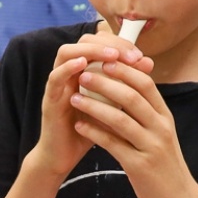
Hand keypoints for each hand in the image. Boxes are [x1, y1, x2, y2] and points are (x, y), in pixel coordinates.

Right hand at [28, 23, 154, 178]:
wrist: (66, 156)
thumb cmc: (90, 130)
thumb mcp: (113, 104)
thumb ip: (127, 85)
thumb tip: (147, 64)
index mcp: (85, 70)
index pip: (100, 42)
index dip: (120, 43)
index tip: (139, 55)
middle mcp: (70, 72)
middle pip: (83, 41)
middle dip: (109, 43)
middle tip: (129, 55)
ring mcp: (58, 84)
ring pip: (66, 53)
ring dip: (90, 50)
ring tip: (111, 56)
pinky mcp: (49, 100)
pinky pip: (54, 77)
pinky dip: (68, 67)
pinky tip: (84, 65)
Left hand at [68, 44, 197, 197]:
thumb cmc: (165, 166)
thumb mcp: (161, 134)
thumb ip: (146, 113)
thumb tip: (126, 88)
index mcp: (165, 117)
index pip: (146, 84)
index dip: (124, 70)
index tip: (103, 59)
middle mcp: (161, 128)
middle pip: (133, 97)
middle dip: (106, 82)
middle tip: (84, 73)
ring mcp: (151, 147)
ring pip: (121, 119)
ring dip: (95, 105)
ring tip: (75, 97)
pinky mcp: (139, 166)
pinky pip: (113, 144)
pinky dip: (95, 133)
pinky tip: (80, 126)